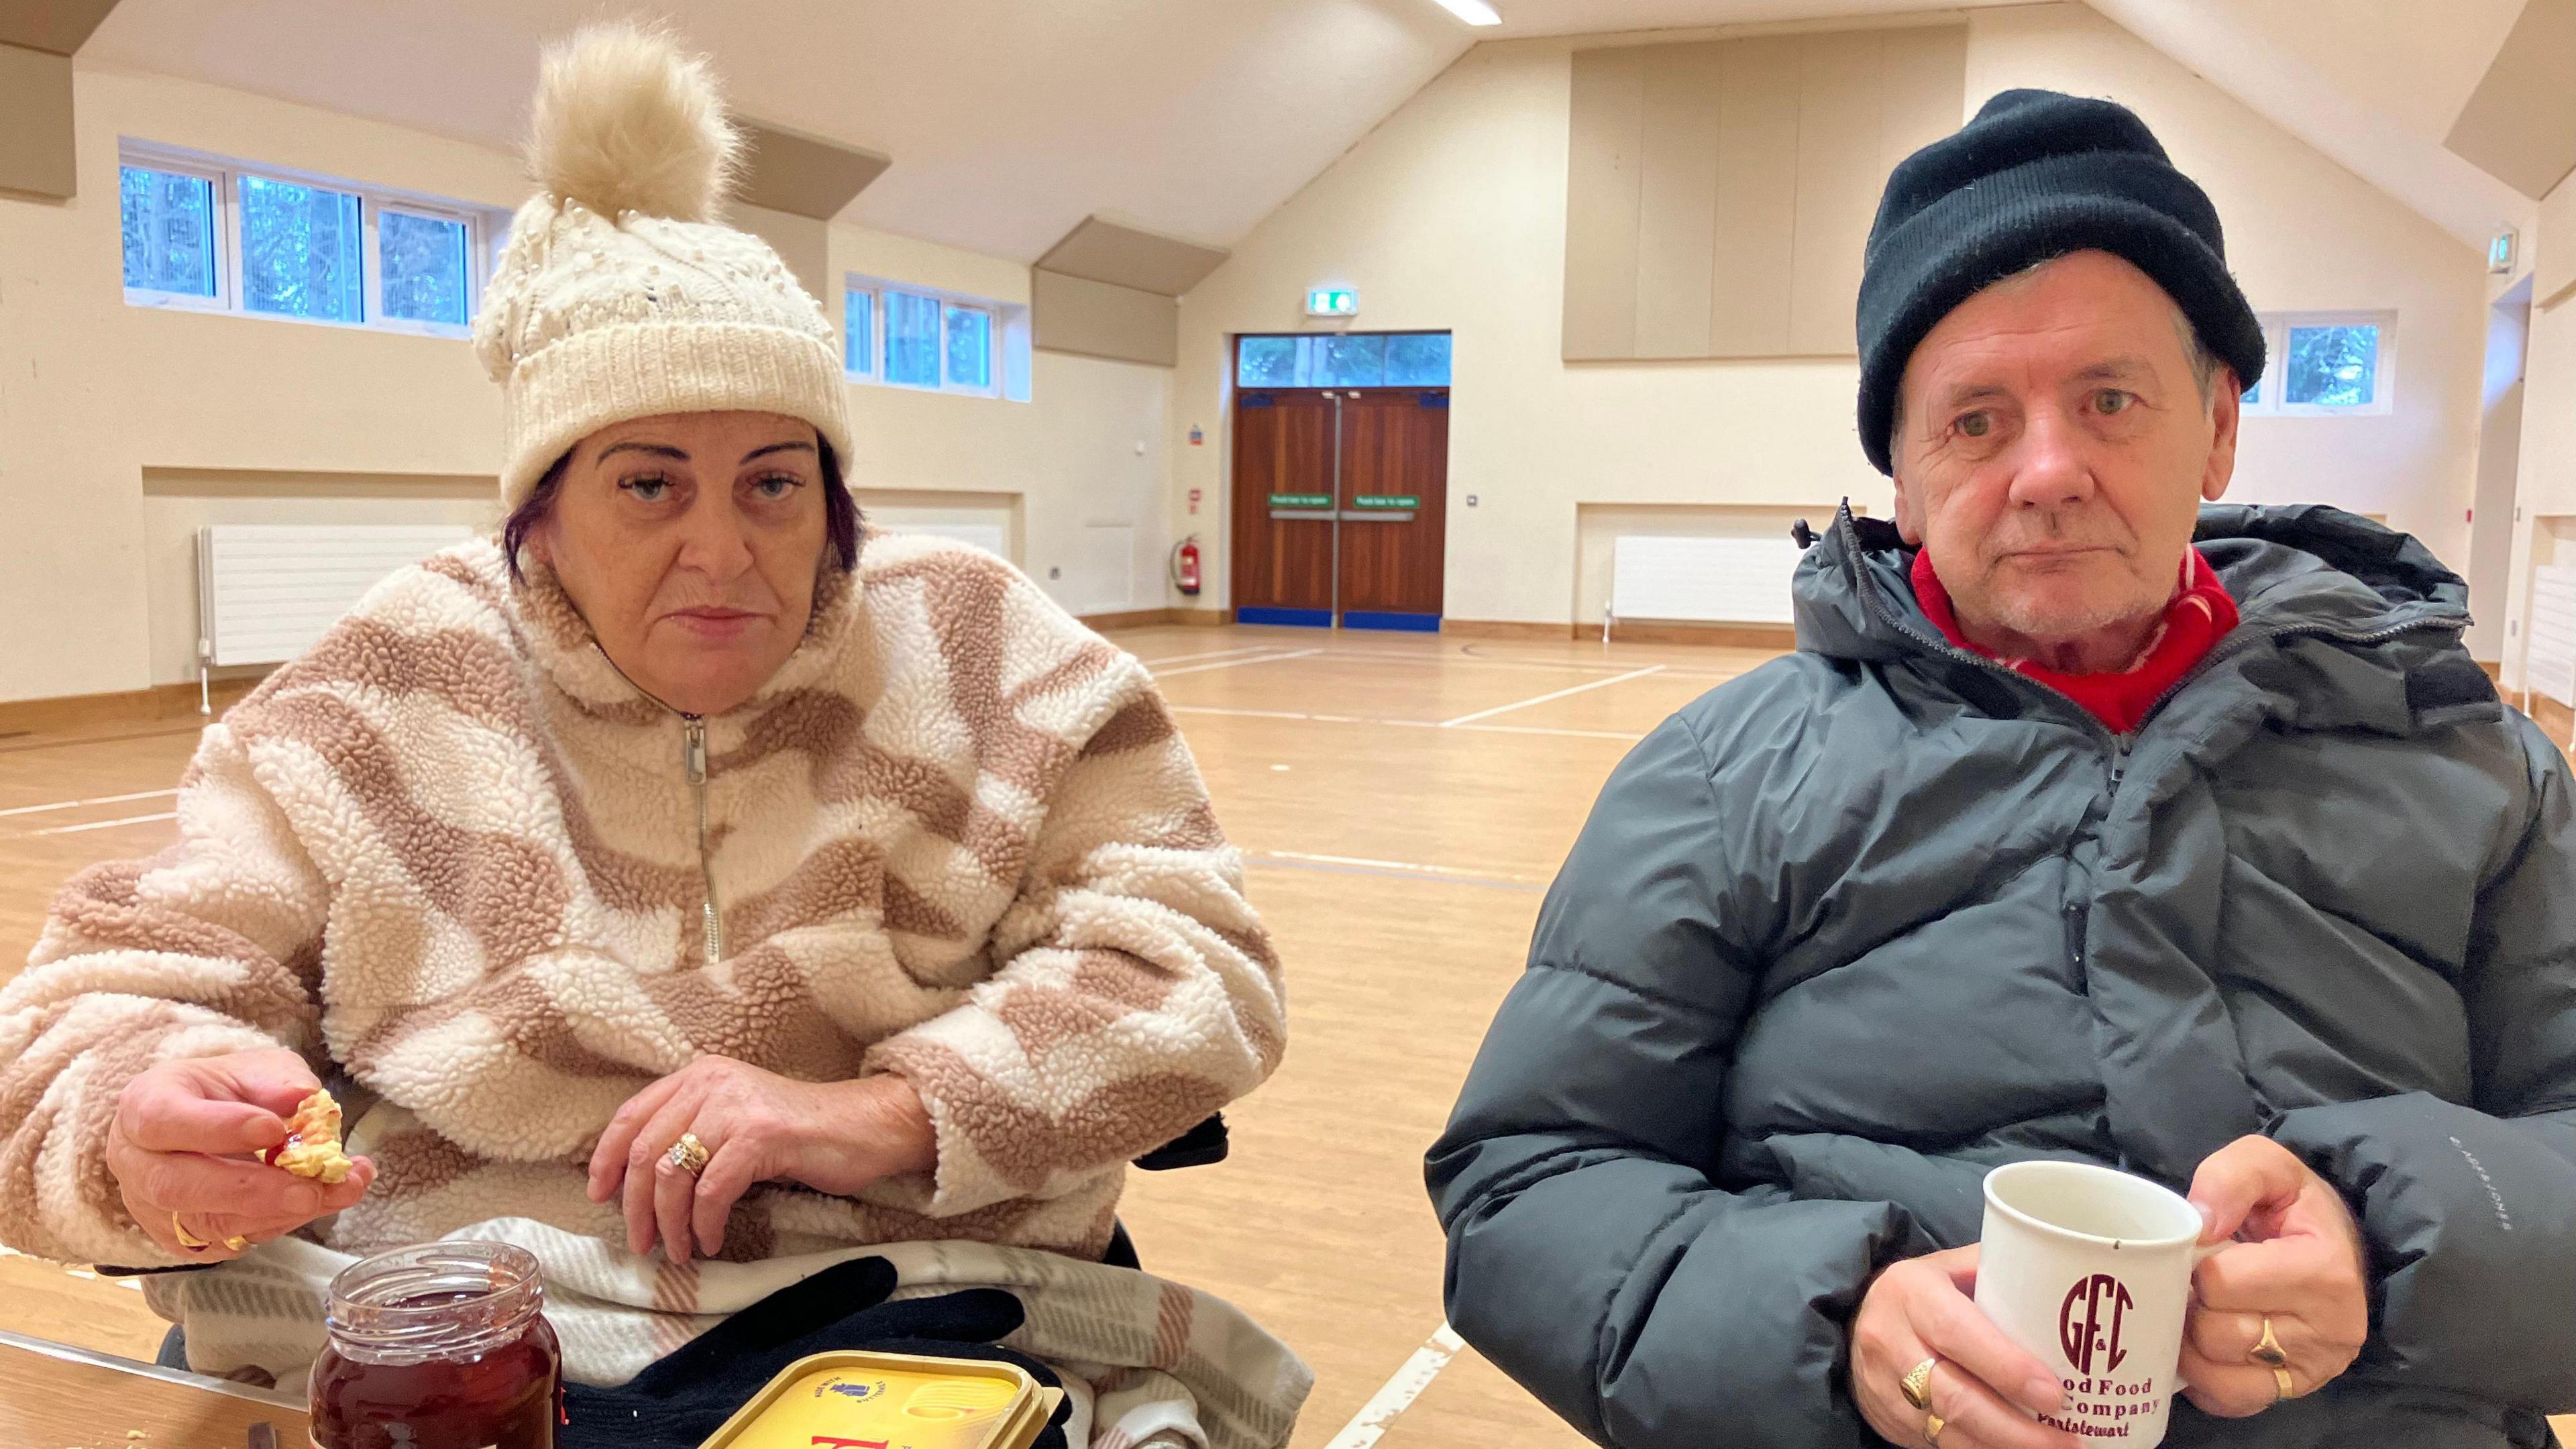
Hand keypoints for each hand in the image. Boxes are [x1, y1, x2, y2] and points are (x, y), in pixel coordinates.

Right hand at [106, 1048, 373, 1260]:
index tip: (274, 1129)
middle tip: (310, 1188)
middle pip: (175, 1186)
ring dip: (275, 1214)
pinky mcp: (176, 1239)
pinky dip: (276, 1225)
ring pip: (202, 1224)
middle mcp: (136, 1162)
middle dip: (250, 1190)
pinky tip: (317, 1203)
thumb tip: (303, 1098)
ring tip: (334, 1192)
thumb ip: (277, 1080)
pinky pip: (223, 1244)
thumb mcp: (253, 1068)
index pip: (162, 1120)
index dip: (217, 1128)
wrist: (205, 1120)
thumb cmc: (225, 1091)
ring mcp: (150, 1208)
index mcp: (144, 1104)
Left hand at [587, 1055, 934, 1265]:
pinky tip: (713, 1240)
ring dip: (670, 1224)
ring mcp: (736, 1107)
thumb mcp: (737, 1121)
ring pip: (674, 1175)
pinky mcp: (760, 1136)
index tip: (599, 1196)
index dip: (607, 1159)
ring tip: (680, 1250)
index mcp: (700, 1075)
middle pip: (647, 1151)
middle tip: (641, 1243)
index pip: (632, 1115)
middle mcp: (712, 1082)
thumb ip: (695, 1132)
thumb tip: (643, 1184)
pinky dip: (706, 1224)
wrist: (865, 1127)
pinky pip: (712, 1191)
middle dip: (636, 1206)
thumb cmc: (802, 1133)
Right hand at [1851, 1245, 2079, 1448]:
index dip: (2006, 1369)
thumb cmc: (1921, 1293)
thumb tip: (2063, 1282)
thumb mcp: (1947, 1268)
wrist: (1859, 1322)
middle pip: (1954, 1397)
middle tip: (2067, 1440)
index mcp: (1910, 1291)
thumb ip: (1996, 1273)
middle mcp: (1890, 1339)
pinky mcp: (1890, 1419)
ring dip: (2004, 1446)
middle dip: (2016, 1428)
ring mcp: (1885, 1386)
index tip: (2053, 1394)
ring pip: (1949, 1430)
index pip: (1956, 1333)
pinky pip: (1942, 1445)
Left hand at [2181, 1135, 2369, 1415]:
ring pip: (2215, 1371)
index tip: (2203, 1251)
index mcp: (2325, 1272)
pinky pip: (2228, 1399)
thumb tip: (2199, 1221)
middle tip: (2194, 1282)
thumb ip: (2231, 1178)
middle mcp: (2329, 1331)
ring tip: (2200, 1307)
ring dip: (2192, 1339)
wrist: (2331, 1243)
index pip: (2219, 1283)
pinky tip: (2205, 1345)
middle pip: (2213, 1332)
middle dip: (2190, 1303)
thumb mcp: (2268, 1166)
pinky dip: (2204, 1376)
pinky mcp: (2293, 1391)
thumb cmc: (2293, 1206)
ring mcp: (2313, 1369)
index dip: (2194, 1264)